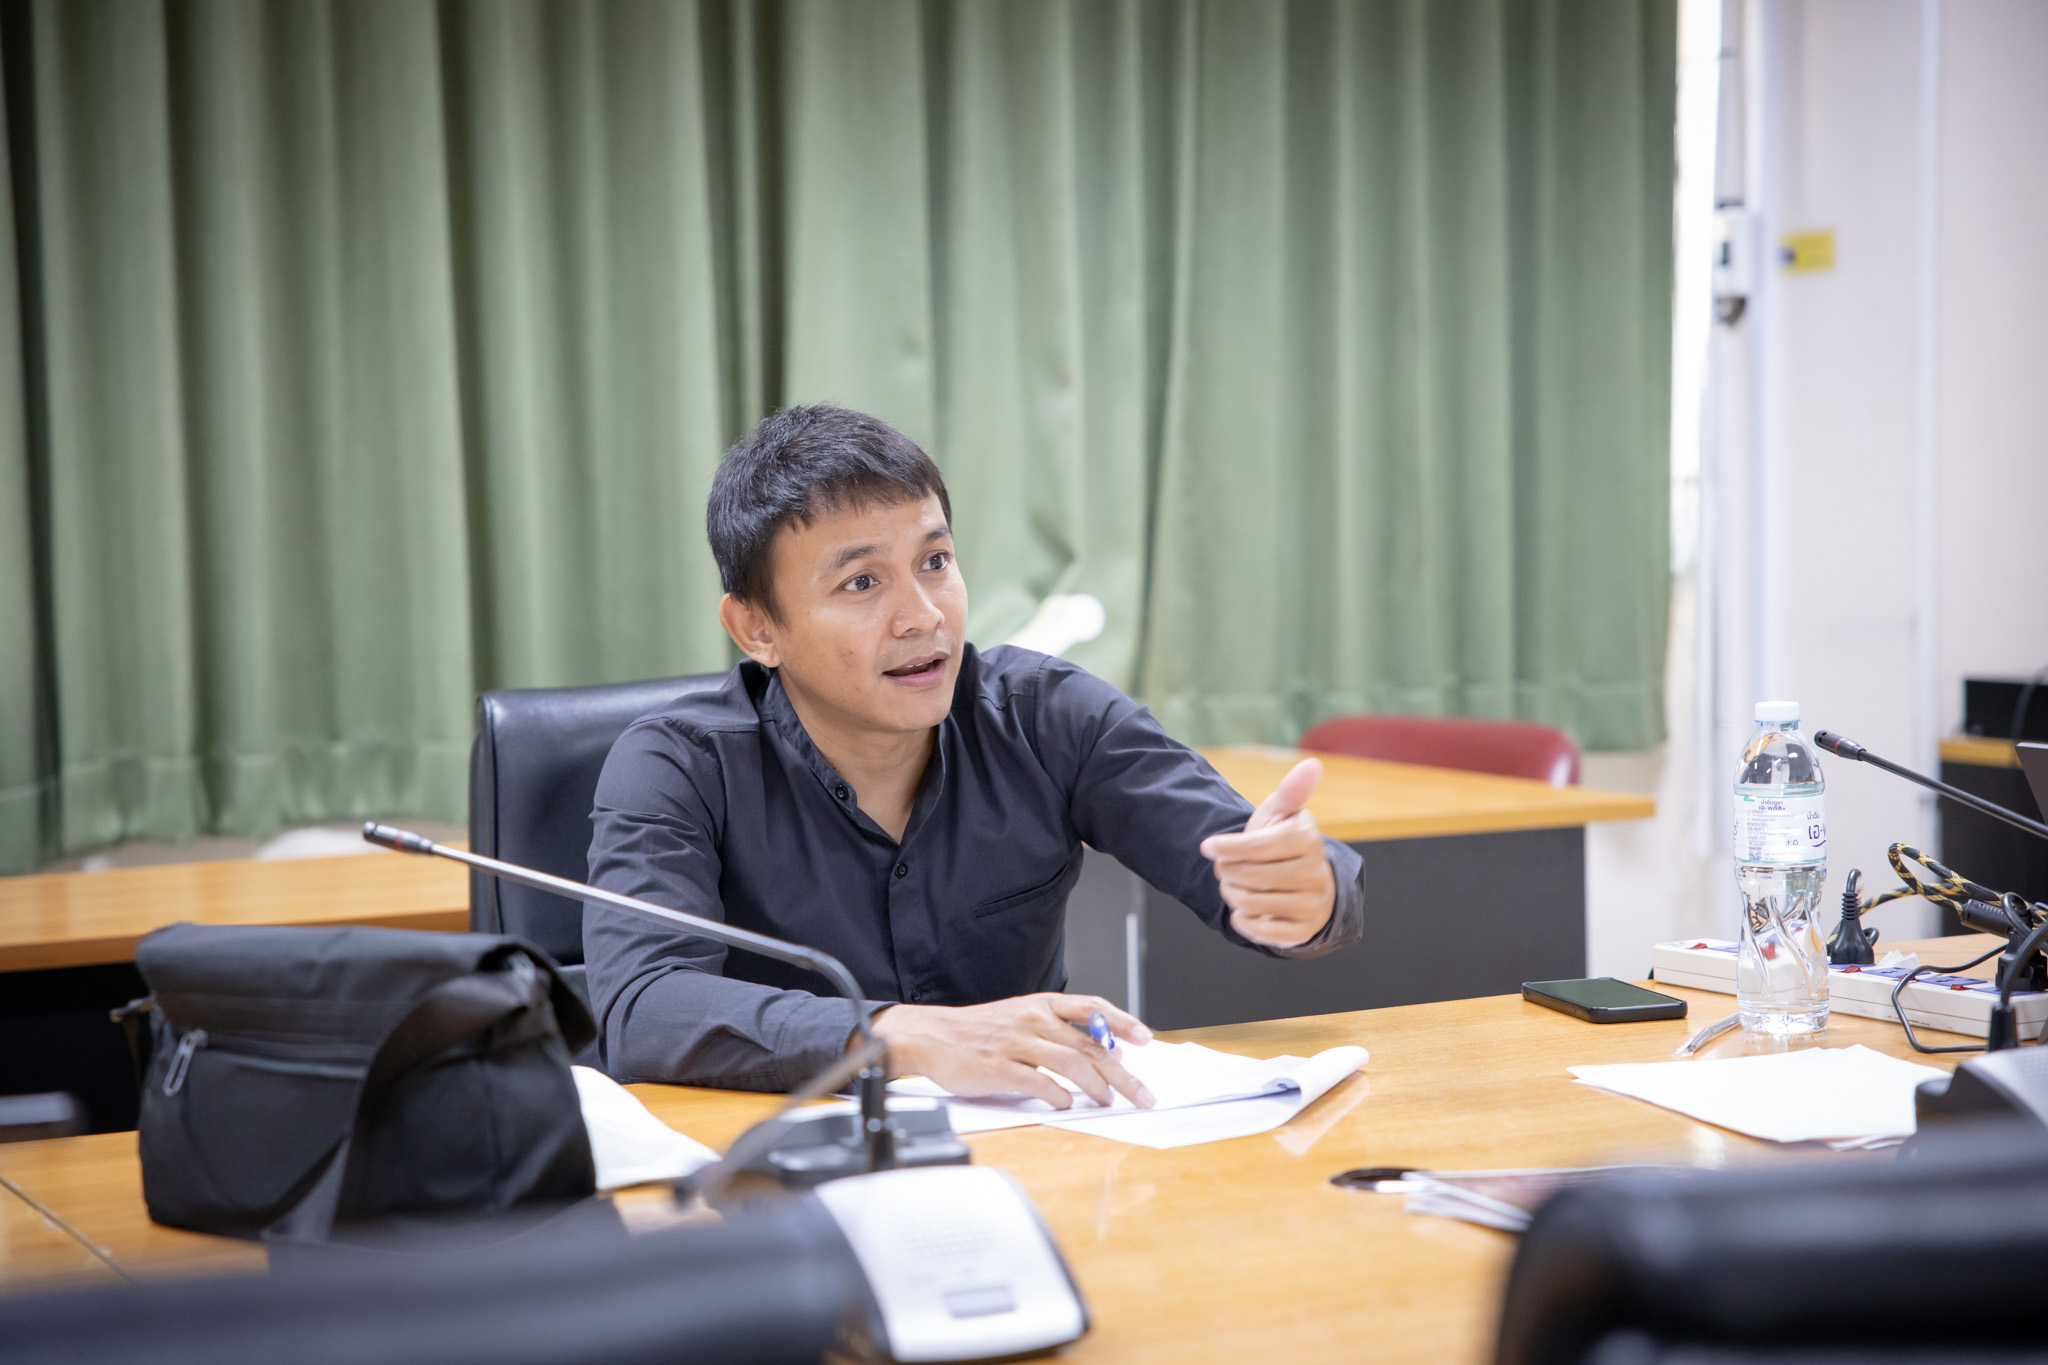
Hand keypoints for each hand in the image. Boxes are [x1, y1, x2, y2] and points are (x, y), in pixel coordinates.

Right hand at [870, 993, 1155, 1108]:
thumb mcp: (1020, 1018)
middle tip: (1142, 1093)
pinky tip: (1066, 1104)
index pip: (1092, 1008)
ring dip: (1096, 1087)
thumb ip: (1057, 1031)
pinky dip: (1060, 1097)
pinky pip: (1041, 1084)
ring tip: (1108, 1101)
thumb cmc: (979, 1032)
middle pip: (1090, 1046)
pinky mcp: (1001, 1069)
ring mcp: (1017, 1044)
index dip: (1122, 1022)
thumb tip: (1101, 1054)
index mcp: (1041, 1005)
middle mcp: (1033, 1020)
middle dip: (1122, 1073)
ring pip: (1072, 1064)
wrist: (931, 1036)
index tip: (1146, 1039)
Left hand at [1199, 757, 1335, 947]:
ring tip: (1236, 886)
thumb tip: (1312, 763)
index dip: (1226, 847)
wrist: (1304, 885)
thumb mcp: (1282, 815)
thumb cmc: (1282, 844)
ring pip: (1251, 903)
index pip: (1255, 845)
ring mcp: (1313, 904)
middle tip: (1227, 869)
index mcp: (1307, 839)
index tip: (1207, 847)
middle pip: (1248, 876)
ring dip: (1232, 895)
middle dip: (1227, 873)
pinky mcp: (1304, 931)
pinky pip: (1259, 931)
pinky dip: (1243, 920)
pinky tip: (1247, 909)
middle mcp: (1316, 873)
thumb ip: (1290, 791)